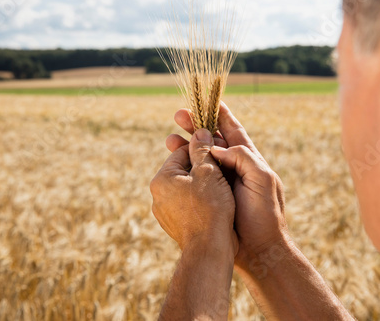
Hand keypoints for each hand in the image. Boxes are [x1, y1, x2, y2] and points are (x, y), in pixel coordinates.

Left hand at [150, 129, 238, 256]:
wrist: (209, 249)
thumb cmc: (210, 208)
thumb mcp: (208, 172)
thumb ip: (202, 149)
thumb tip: (199, 131)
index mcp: (161, 179)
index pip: (181, 152)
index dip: (202, 148)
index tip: (217, 148)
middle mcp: (158, 196)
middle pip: (183, 171)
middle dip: (202, 168)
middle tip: (221, 168)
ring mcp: (165, 213)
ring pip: (186, 189)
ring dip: (202, 185)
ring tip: (221, 187)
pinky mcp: (175, 226)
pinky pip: (188, 206)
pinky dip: (200, 202)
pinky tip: (216, 205)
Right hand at [166, 103, 289, 271]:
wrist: (259, 249)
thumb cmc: (265, 215)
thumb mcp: (262, 180)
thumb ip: (244, 158)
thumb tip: (217, 147)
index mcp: (250, 159)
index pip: (233, 130)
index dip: (220, 114)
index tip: (207, 99)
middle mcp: (235, 167)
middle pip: (213, 140)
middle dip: (195, 126)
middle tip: (178, 116)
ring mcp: (222, 181)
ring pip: (201, 157)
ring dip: (186, 146)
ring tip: (169, 139)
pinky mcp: (212, 196)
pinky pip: (196, 176)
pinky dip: (185, 167)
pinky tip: (173, 164)